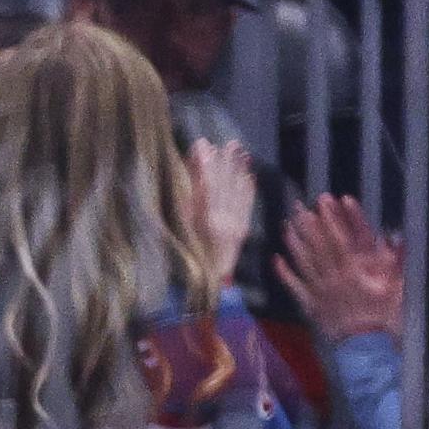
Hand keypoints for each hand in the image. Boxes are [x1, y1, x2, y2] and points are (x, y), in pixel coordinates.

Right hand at [186, 135, 257, 289]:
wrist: (203, 285)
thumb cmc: (183, 256)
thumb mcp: (178, 226)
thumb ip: (185, 199)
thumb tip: (187, 172)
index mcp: (202, 218)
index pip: (205, 183)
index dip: (204, 163)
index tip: (203, 144)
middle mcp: (221, 219)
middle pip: (224, 184)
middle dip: (226, 162)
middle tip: (229, 142)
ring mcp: (234, 225)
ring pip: (237, 192)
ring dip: (239, 171)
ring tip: (241, 152)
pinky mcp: (241, 231)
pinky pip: (247, 206)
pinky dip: (248, 190)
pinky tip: (250, 176)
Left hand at [271, 194, 404, 344]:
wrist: (365, 346)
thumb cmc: (381, 318)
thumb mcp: (394, 288)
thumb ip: (396, 262)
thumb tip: (398, 238)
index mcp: (352, 272)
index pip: (339, 240)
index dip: (330, 221)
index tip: (322, 205)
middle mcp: (332, 278)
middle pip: (317, 247)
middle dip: (308, 225)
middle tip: (299, 206)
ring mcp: (319, 291)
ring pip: (304, 262)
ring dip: (294, 243)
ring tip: (286, 225)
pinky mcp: (311, 304)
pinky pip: (295, 286)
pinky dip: (285, 273)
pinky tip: (277, 259)